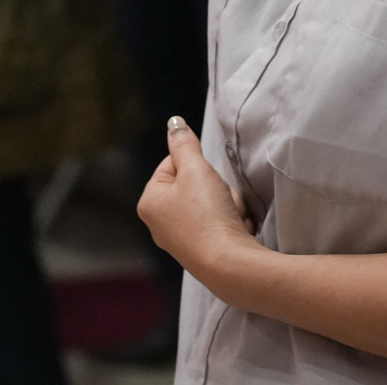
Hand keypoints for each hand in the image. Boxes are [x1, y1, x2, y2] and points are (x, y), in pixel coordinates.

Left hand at [137, 117, 255, 274]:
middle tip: (221, 198)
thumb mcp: (196, 170)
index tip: (207, 178)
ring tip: (232, 215)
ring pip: (210, 202)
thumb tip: (174, 122)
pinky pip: (218, 223)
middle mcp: (159, 223)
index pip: (174, 162)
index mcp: (149, 202)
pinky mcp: (201, 251)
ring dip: (227, 203)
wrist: (229, 264)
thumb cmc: (207, 215)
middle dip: (216, 187)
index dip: (197, 165)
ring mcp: (180, 240)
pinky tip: (236, 228)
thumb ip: (185, 143)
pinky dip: (230, 221)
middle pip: (194, 183)